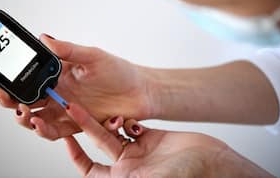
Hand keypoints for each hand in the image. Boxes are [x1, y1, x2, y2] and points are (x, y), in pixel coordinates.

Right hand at [0, 34, 153, 139]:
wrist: (140, 92)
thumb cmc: (120, 71)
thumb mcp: (93, 56)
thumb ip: (68, 50)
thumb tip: (44, 37)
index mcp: (60, 72)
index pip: (30, 76)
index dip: (15, 80)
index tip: (4, 80)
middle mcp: (59, 91)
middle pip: (28, 99)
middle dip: (13, 100)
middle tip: (7, 98)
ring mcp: (66, 109)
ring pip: (37, 117)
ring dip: (26, 118)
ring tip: (24, 113)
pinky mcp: (76, 124)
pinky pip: (54, 131)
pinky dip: (44, 130)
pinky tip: (40, 124)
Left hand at [64, 103, 272, 177]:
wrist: (212, 163)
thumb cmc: (186, 176)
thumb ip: (131, 177)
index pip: (90, 169)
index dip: (76, 156)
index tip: (67, 140)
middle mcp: (129, 165)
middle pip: (101, 143)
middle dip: (88, 126)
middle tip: (74, 109)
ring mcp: (140, 150)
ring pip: (116, 131)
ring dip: (108, 120)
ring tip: (100, 109)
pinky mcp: (151, 137)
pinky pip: (133, 125)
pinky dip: (129, 119)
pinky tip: (129, 116)